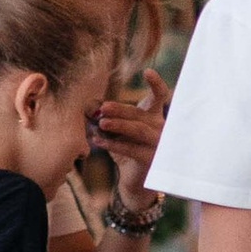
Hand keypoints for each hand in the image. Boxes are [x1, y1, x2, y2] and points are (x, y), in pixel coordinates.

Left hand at [93, 67, 167, 200]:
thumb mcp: (116, 131)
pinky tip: (97, 141)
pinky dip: (113, 144)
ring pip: (138, 130)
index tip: (147, 72)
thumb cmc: (125, 149)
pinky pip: (131, 149)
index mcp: (154, 116)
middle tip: (103, 107)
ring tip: (101, 122)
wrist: (133, 179)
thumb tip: (90, 106)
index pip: (160, 96)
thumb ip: (106, 117)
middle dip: (120, 109)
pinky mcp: (150, 159)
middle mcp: (159, 128)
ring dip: (119, 125)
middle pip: (140, 113)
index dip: (156, 84)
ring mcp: (158, 144)